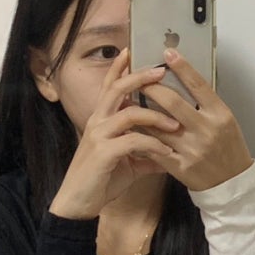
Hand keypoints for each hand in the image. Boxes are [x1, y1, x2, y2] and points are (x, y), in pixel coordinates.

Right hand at [49, 49, 180, 219]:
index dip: (120, 67)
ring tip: (176, 123)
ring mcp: (99, 136)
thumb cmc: (100, 182)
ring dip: (156, 116)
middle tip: (161, 71)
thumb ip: (147, 155)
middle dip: (140, 77)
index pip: (109, 86)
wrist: (78, 204)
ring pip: (129, 113)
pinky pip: (134, 141)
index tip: (133, 50)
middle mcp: (97, 123)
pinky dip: (154, 146)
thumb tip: (169, 154)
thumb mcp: (128, 165)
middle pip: (117, 89)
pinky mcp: (104, 153)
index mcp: (101, 120)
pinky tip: (167, 154)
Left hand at [142, 49, 253, 190]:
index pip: (199, 85)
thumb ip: (205, 103)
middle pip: (172, 102)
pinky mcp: (179, 166)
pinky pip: (154, 147)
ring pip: (158, 125)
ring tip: (127, 99)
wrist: (231, 184)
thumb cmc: (227, 148)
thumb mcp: (225, 121)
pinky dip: (142, 135)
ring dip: (140, 111)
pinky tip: (132, 127)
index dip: (182, 67)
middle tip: (138, 77)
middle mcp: (206, 130)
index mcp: (220, 115)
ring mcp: (192, 149)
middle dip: (151, 87)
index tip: (167, 52)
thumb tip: (183, 78)